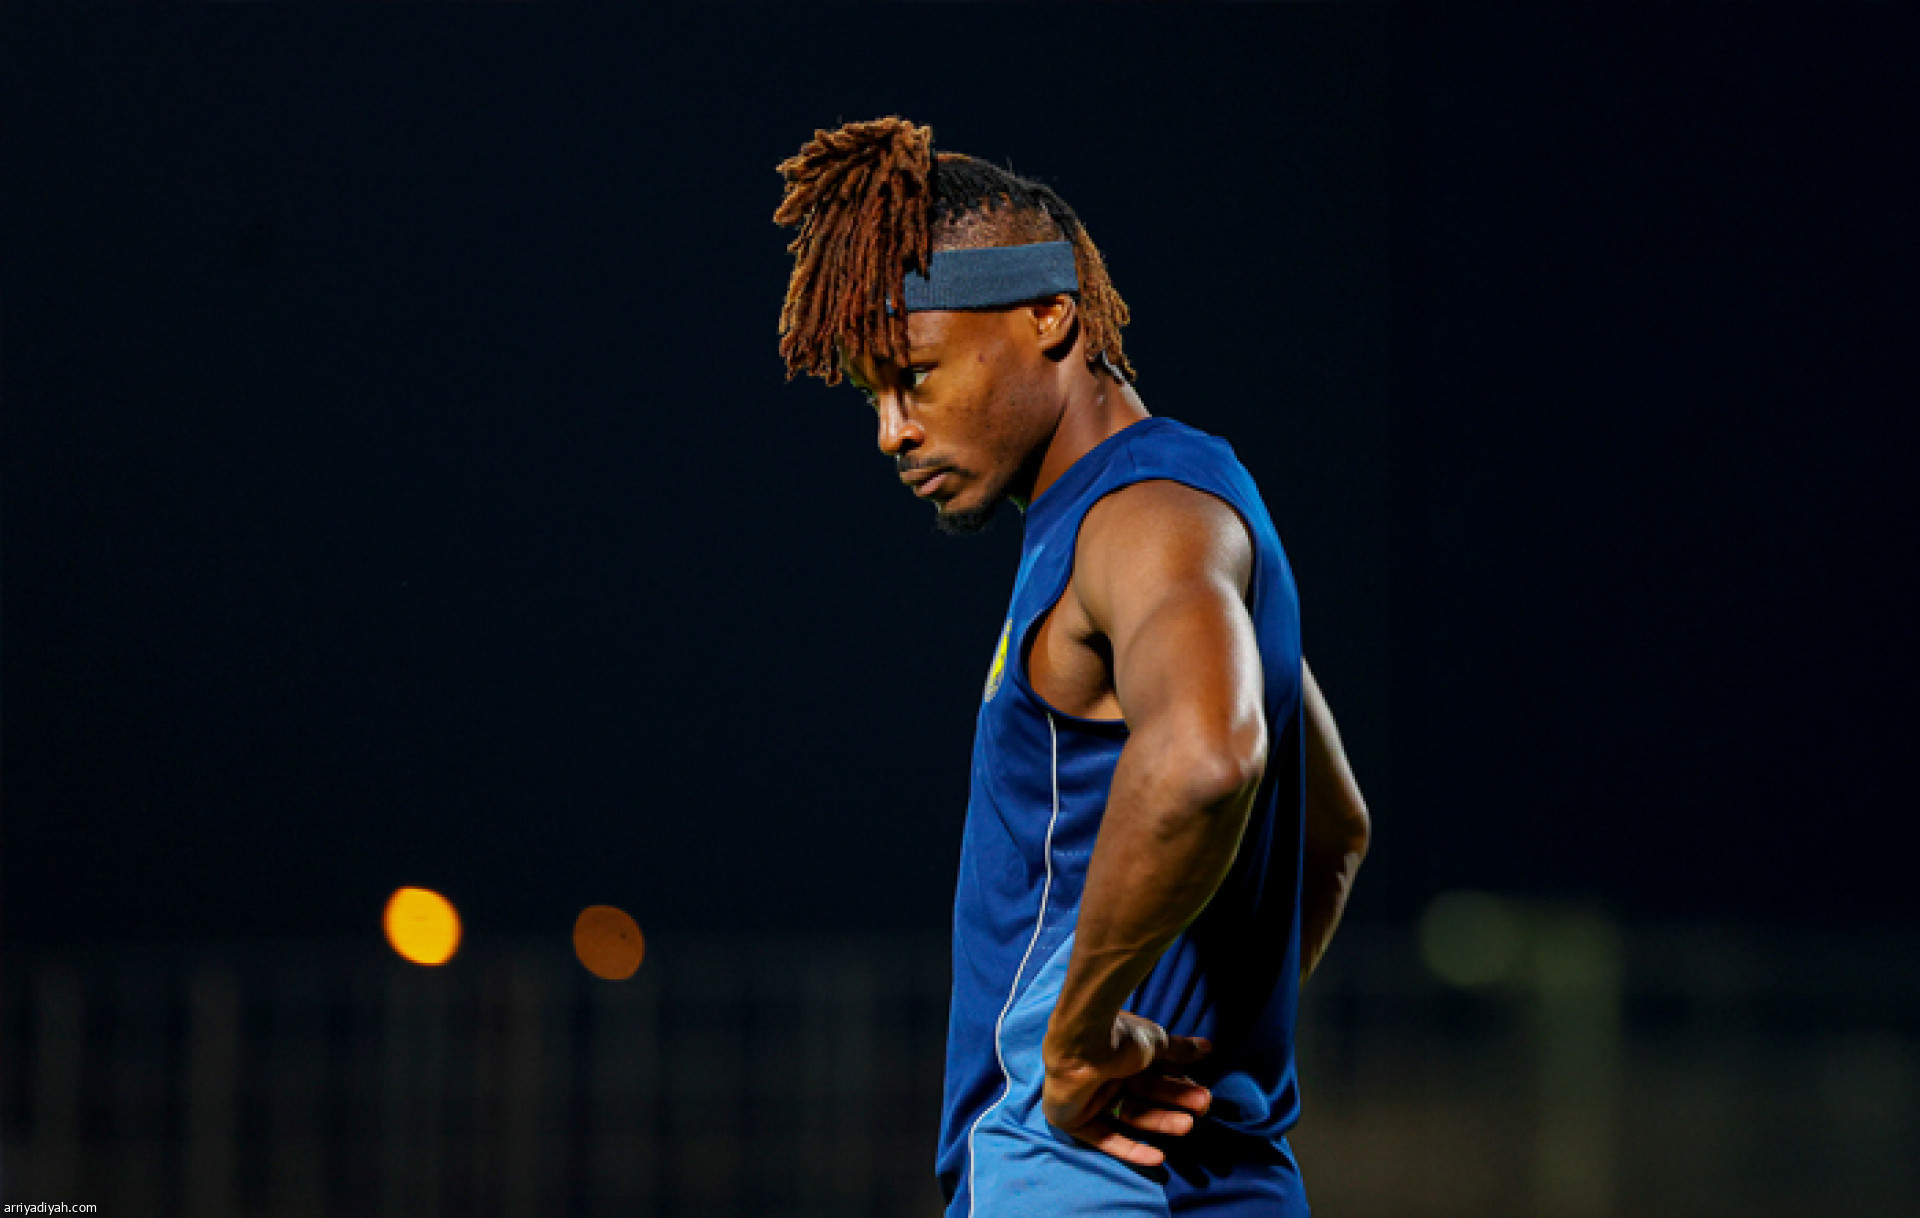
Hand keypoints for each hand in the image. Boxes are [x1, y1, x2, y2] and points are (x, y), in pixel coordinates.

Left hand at [1041, 1010, 1211, 1167]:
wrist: (1080, 1045)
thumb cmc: (1118, 1038)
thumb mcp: (1155, 1041)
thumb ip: (1179, 1049)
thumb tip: (1208, 1047)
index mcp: (1121, 1054)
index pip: (1155, 1074)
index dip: (1180, 1084)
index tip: (1203, 1093)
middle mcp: (1106, 1076)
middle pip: (1147, 1095)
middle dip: (1176, 1100)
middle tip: (1203, 1106)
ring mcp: (1090, 1099)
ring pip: (1132, 1116)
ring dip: (1161, 1122)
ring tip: (1188, 1125)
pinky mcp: (1076, 1121)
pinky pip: (1106, 1138)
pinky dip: (1131, 1150)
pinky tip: (1158, 1159)